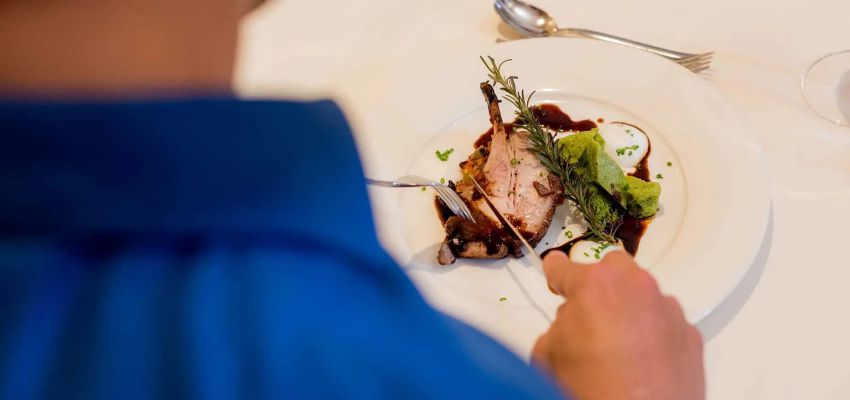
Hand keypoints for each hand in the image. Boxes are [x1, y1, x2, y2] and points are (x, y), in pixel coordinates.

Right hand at [532, 251, 704, 399]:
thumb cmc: (591, 389)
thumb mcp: (547, 356)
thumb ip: (557, 327)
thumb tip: (570, 325)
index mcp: (594, 286)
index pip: (564, 266)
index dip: (555, 272)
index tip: (555, 274)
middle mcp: (635, 288)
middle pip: (614, 266)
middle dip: (600, 284)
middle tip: (589, 312)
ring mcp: (668, 310)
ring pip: (644, 294)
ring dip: (630, 308)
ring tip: (619, 343)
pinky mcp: (690, 335)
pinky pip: (667, 322)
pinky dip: (654, 333)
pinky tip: (643, 360)